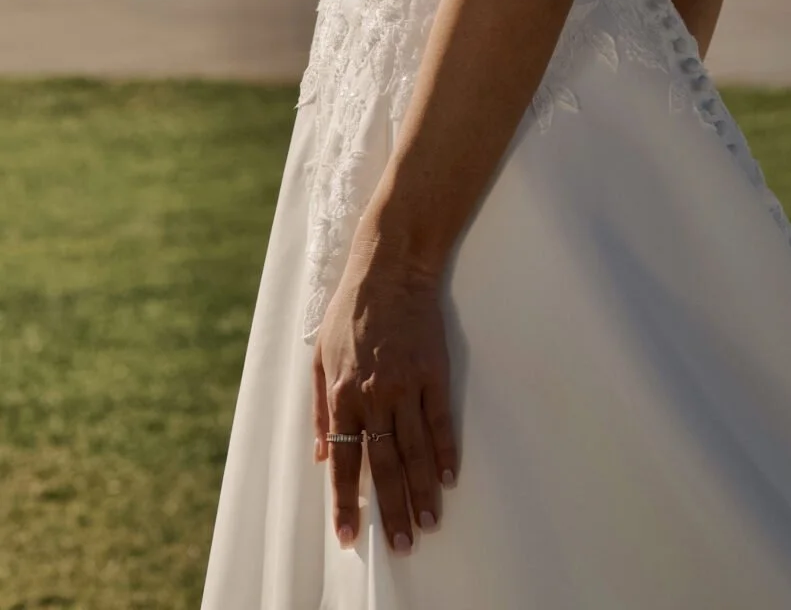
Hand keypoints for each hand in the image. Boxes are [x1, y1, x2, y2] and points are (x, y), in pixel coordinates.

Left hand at [311, 235, 458, 552]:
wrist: (390, 267)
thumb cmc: (351, 310)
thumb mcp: (319, 356)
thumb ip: (320, 409)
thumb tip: (321, 454)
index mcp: (342, 394)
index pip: (345, 461)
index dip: (347, 501)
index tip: (350, 536)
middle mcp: (373, 395)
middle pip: (384, 464)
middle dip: (391, 509)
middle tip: (400, 545)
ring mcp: (406, 384)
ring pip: (415, 449)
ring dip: (421, 491)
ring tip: (428, 524)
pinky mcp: (433, 371)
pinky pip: (440, 420)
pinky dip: (445, 451)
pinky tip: (448, 478)